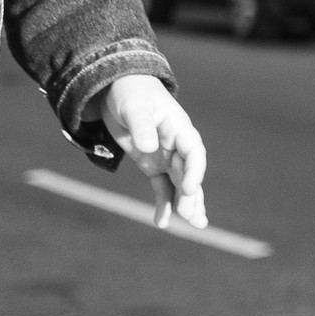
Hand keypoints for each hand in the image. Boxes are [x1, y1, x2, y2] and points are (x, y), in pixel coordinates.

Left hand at [101, 75, 206, 228]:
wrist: (119, 90)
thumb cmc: (131, 93)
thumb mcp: (134, 107)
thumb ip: (141, 126)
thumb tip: (149, 147)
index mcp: (179, 128)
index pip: (194, 152)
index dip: (195, 171)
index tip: (189, 189)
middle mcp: (177, 145)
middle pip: (189, 173)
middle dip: (191, 195)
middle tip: (191, 217)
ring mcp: (166, 156)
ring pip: (180, 184)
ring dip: (187, 204)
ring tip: (196, 225)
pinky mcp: (153, 165)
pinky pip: (162, 187)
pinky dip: (163, 204)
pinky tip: (162, 222)